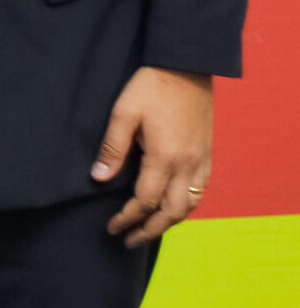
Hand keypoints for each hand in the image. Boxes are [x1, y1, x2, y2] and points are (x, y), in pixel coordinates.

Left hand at [95, 66, 212, 247]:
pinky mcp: (208, 153)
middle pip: (171, 212)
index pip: (145, 201)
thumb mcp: (124, 113)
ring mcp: (201, 160)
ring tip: (149, 229)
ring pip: (190, 204)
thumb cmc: (151, 87)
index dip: (127, 218)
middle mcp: (188, 165)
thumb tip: (99, 179)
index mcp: (164, 157)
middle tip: (129, 240)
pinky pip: (201, 190)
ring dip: (170, 221)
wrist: (187, 67)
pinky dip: (187, 205)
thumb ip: (113, 147)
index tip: (111, 228)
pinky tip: (174, 206)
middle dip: (150, 230)